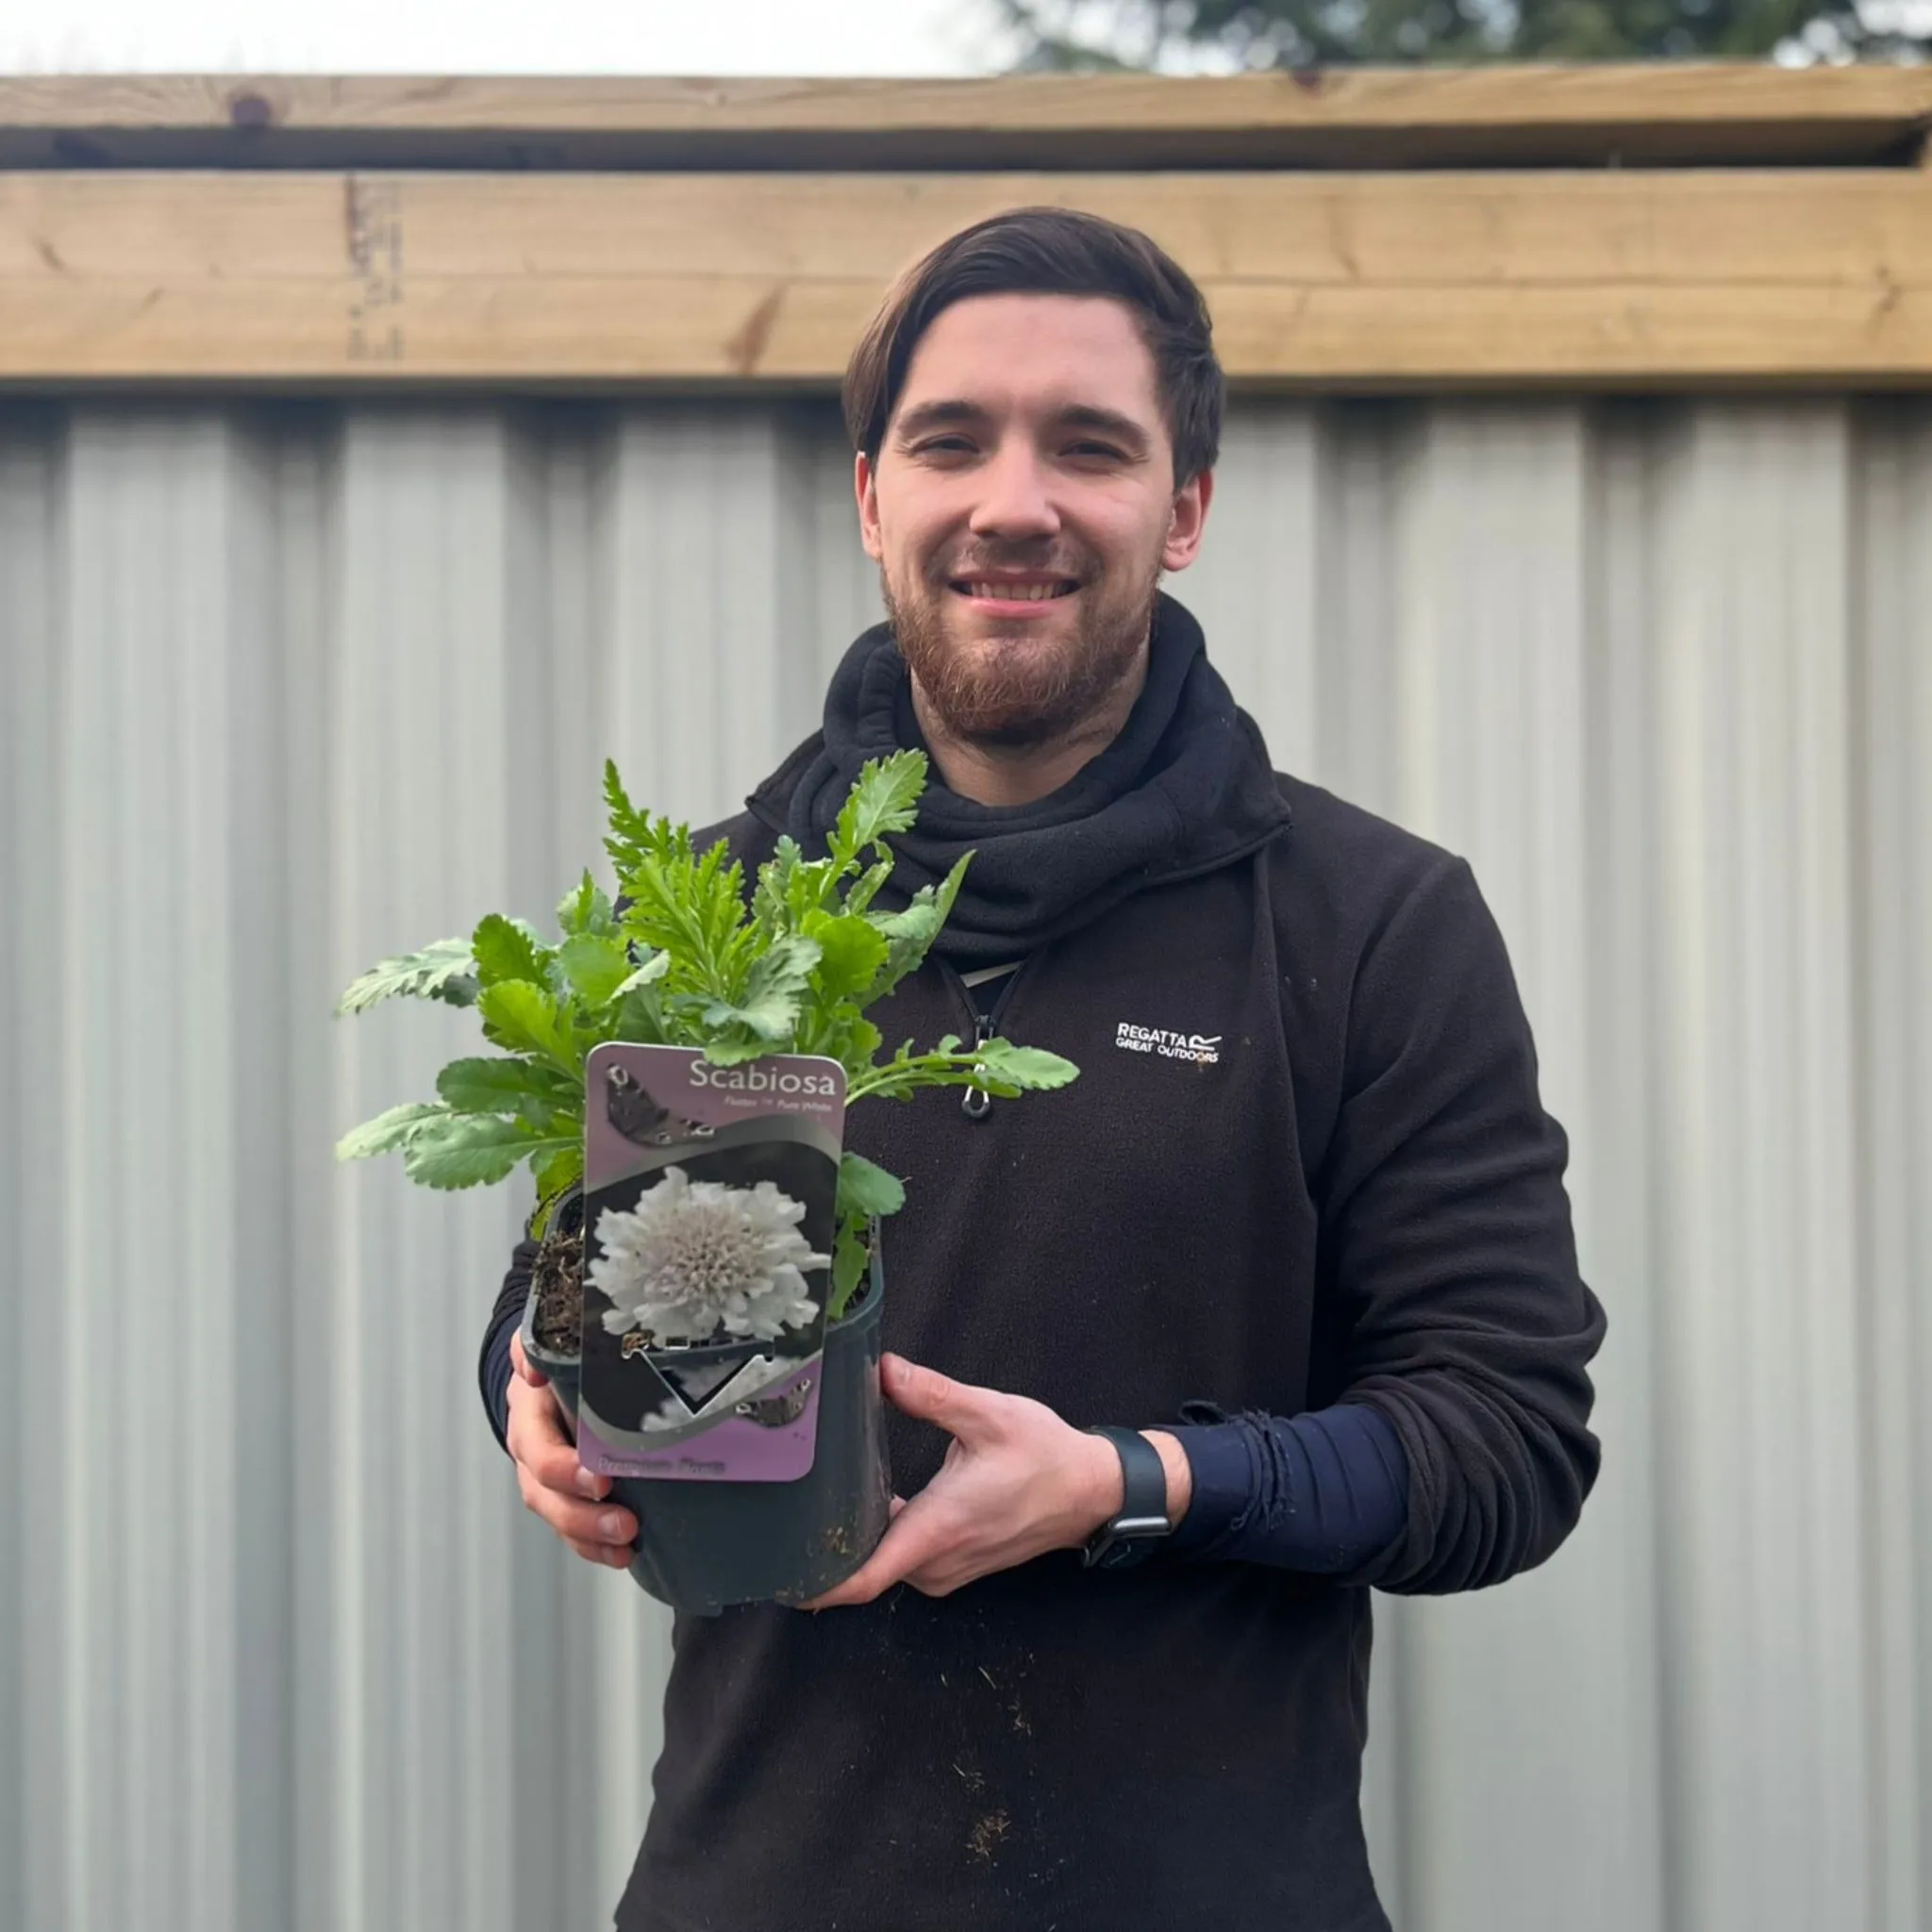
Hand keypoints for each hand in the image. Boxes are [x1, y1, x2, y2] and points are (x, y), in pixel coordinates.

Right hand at [506, 1330, 636, 1569]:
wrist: (554, 1372)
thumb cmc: (562, 1359)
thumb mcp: (552, 1342)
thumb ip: (536, 1344)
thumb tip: (531, 1368)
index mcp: (530, 1416)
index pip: (538, 1449)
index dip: (564, 1469)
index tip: (602, 1479)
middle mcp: (532, 1452)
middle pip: (545, 1494)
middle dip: (583, 1515)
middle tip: (626, 1523)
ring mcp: (546, 1479)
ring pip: (558, 1517)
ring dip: (591, 1537)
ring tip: (628, 1544)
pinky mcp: (567, 1494)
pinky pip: (574, 1529)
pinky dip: (595, 1546)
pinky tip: (624, 1555)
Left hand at [803, 1354, 1183, 1607]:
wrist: (1090, 1491)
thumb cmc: (1044, 1456)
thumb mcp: (987, 1414)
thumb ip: (930, 1394)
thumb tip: (883, 1370)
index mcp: (938, 1529)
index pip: (863, 1579)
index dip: (815, 1582)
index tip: (777, 1571)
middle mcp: (936, 1561)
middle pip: (862, 1569)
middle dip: (823, 1545)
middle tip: (783, 1506)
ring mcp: (945, 1569)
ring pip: (883, 1563)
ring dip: (853, 1539)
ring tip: (815, 1500)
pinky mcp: (953, 1564)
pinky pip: (902, 1559)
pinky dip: (880, 1537)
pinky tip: (863, 1502)